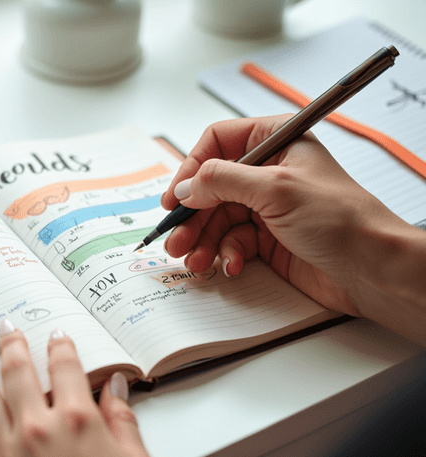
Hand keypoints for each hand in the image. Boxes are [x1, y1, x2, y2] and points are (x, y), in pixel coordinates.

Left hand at [0, 320, 148, 456]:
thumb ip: (123, 420)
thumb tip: (117, 386)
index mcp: (76, 420)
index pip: (66, 366)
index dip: (61, 345)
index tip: (57, 333)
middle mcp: (37, 428)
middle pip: (19, 372)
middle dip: (11, 343)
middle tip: (5, 325)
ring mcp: (8, 452)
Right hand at [160, 115, 421, 318]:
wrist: (373, 269)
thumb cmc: (340, 219)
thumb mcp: (276, 189)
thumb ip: (223, 181)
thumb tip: (187, 186)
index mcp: (275, 142)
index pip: (217, 143)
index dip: (192, 169)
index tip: (175, 197)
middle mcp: (268, 171)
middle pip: (211, 187)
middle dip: (192, 215)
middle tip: (175, 240)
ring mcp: (267, 206)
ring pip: (217, 218)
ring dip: (203, 239)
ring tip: (195, 260)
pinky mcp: (268, 238)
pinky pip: (232, 242)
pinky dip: (226, 254)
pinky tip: (232, 265)